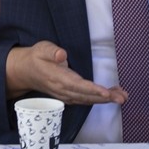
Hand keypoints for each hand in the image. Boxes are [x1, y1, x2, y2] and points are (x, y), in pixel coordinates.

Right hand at [7, 41, 127, 105]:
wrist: (26, 71)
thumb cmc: (37, 57)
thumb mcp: (42, 48)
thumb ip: (52, 51)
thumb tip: (62, 55)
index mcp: (58, 78)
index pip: (77, 85)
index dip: (93, 90)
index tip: (106, 93)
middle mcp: (63, 90)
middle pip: (86, 96)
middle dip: (105, 98)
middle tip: (122, 97)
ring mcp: (66, 95)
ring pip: (87, 99)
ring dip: (105, 100)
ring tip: (122, 96)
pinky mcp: (69, 96)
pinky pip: (85, 100)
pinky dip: (99, 99)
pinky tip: (111, 96)